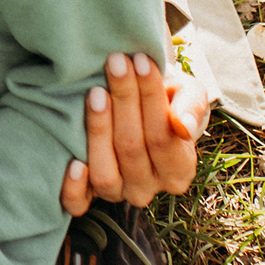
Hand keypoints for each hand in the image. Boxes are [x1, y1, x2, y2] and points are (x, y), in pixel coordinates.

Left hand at [59, 52, 209, 212]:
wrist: (138, 104)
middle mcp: (149, 188)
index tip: (140, 61)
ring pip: (106, 174)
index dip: (152, 100)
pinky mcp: (89, 196)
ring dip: (99, 130)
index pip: (164, 138)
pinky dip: (74, 187)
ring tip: (96, 93)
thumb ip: (192, 107)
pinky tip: (72, 162)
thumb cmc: (167, 99)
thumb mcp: (189, 95)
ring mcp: (118, 194)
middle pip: (133, 149)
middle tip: (115, 63)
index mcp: (179, 171)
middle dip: (124, 101)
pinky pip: (79, 203)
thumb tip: (182, 126)